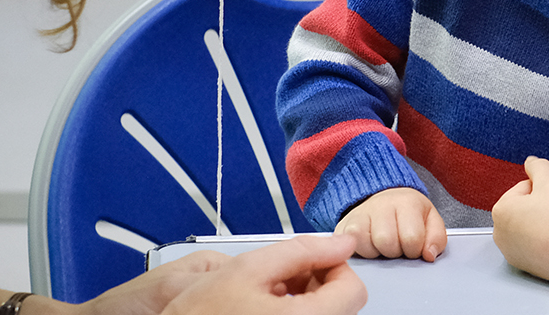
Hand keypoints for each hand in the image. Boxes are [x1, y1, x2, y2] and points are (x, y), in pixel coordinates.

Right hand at [72, 235, 364, 314]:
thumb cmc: (195, 312)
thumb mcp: (248, 268)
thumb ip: (302, 250)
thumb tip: (341, 242)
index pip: (353, 291)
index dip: (333, 267)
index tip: (310, 260)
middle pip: (338, 306)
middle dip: (315, 282)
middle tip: (280, 274)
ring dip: (301, 299)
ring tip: (262, 292)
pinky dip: (288, 313)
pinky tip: (258, 309)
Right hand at [335, 187, 445, 260]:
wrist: (383, 199)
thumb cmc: (408, 215)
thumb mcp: (430, 221)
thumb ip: (437, 238)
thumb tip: (429, 255)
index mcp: (407, 201)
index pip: (412, 238)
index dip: (415, 249)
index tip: (413, 245)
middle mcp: (381, 204)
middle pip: (388, 243)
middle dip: (396, 251)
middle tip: (398, 245)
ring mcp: (360, 213)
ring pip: (370, 247)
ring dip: (379, 253)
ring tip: (383, 245)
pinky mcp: (344, 225)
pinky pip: (352, 248)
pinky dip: (363, 252)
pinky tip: (370, 246)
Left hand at [491, 156, 548, 283]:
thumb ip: (538, 166)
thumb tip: (531, 162)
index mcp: (501, 210)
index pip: (526, 187)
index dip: (547, 185)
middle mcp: (500, 232)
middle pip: (526, 206)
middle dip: (546, 201)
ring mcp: (510, 250)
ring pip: (529, 224)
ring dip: (545, 218)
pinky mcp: (522, 264)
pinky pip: (532, 243)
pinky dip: (544, 238)